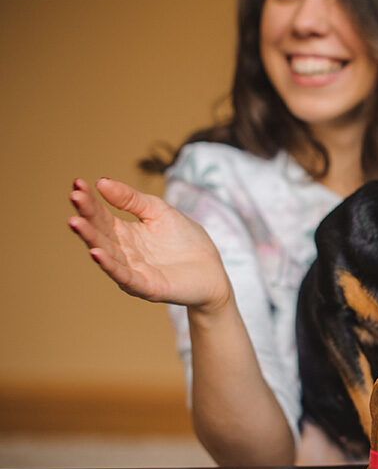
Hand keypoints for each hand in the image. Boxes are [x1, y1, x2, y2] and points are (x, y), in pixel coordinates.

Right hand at [68, 178, 230, 311]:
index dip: (89, 201)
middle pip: (100, 233)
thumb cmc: (186, 240)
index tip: (77, 183)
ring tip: (76, 222)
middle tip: (74, 197)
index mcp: (125, 234)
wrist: (213, 271)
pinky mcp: (147, 286)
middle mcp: (123, 253)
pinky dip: (110, 266)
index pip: (101, 216)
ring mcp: (133, 270)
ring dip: (91, 239)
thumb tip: (101, 182)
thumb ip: (132, 199)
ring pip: (107, 254)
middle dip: (86, 216)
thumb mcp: (159, 212)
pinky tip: (96, 253)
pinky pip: (125, 276)